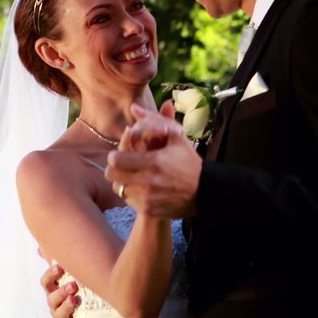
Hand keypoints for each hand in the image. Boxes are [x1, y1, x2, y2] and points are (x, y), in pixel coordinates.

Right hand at [38, 249, 81, 317]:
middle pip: (52, 299)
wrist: (100, 308)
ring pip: (59, 315)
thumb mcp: (74, 272)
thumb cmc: (82, 288)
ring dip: (65, 307)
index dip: (50, 275)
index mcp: (55, 290)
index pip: (46, 282)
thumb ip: (59, 259)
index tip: (59, 267)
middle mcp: (57, 305)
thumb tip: (40, 247)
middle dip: (60, 292)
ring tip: (74, 300)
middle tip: (73, 285)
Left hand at [105, 102, 200, 217]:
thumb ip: (152, 121)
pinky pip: (128, 201)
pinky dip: (131, 194)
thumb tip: (134, 107)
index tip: (119, 154)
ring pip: (118, 188)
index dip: (114, 156)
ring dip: (122, 181)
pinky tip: (142, 188)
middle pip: (112, 175)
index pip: (116, 160)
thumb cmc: (189, 161)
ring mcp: (147, 198)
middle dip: (114, 168)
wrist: (205, 191)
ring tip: (133, 175)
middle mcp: (148, 181)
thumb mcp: (175, 137)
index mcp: (153, 161)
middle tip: (122, 165)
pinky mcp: (149, 210)